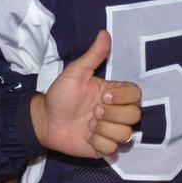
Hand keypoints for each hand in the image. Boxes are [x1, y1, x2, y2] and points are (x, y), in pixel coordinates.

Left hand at [32, 30, 141, 157]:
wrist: (45, 120)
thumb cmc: (61, 94)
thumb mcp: (76, 72)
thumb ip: (93, 55)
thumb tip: (104, 33)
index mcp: (114, 93)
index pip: (136, 94)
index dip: (123, 97)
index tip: (103, 96)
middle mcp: (116, 112)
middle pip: (135, 115)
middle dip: (113, 114)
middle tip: (94, 111)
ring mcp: (111, 131)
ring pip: (126, 134)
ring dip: (104, 130)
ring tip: (88, 125)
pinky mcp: (103, 148)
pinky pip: (113, 149)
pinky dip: (98, 143)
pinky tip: (86, 136)